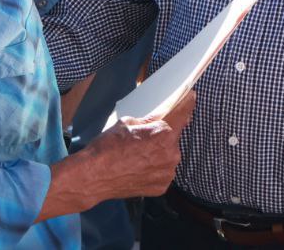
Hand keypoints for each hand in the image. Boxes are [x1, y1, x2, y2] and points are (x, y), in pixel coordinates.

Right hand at [41, 90, 195, 217]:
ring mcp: (167, 172)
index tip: (191, 97)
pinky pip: (163, 170)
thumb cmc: (107, 148)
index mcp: (164, 133)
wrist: (93, 176)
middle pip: (173, 137)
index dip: (187, 103)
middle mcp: (171, 154)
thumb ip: (151, 120)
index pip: (183, 113)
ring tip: (138, 155)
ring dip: (159, 152)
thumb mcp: (128, 122)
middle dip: (163, 134)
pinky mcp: (162, 186)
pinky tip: (139, 166)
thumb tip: (162, 116)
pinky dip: (155, 167)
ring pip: (169, 155)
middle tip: (144, 138)